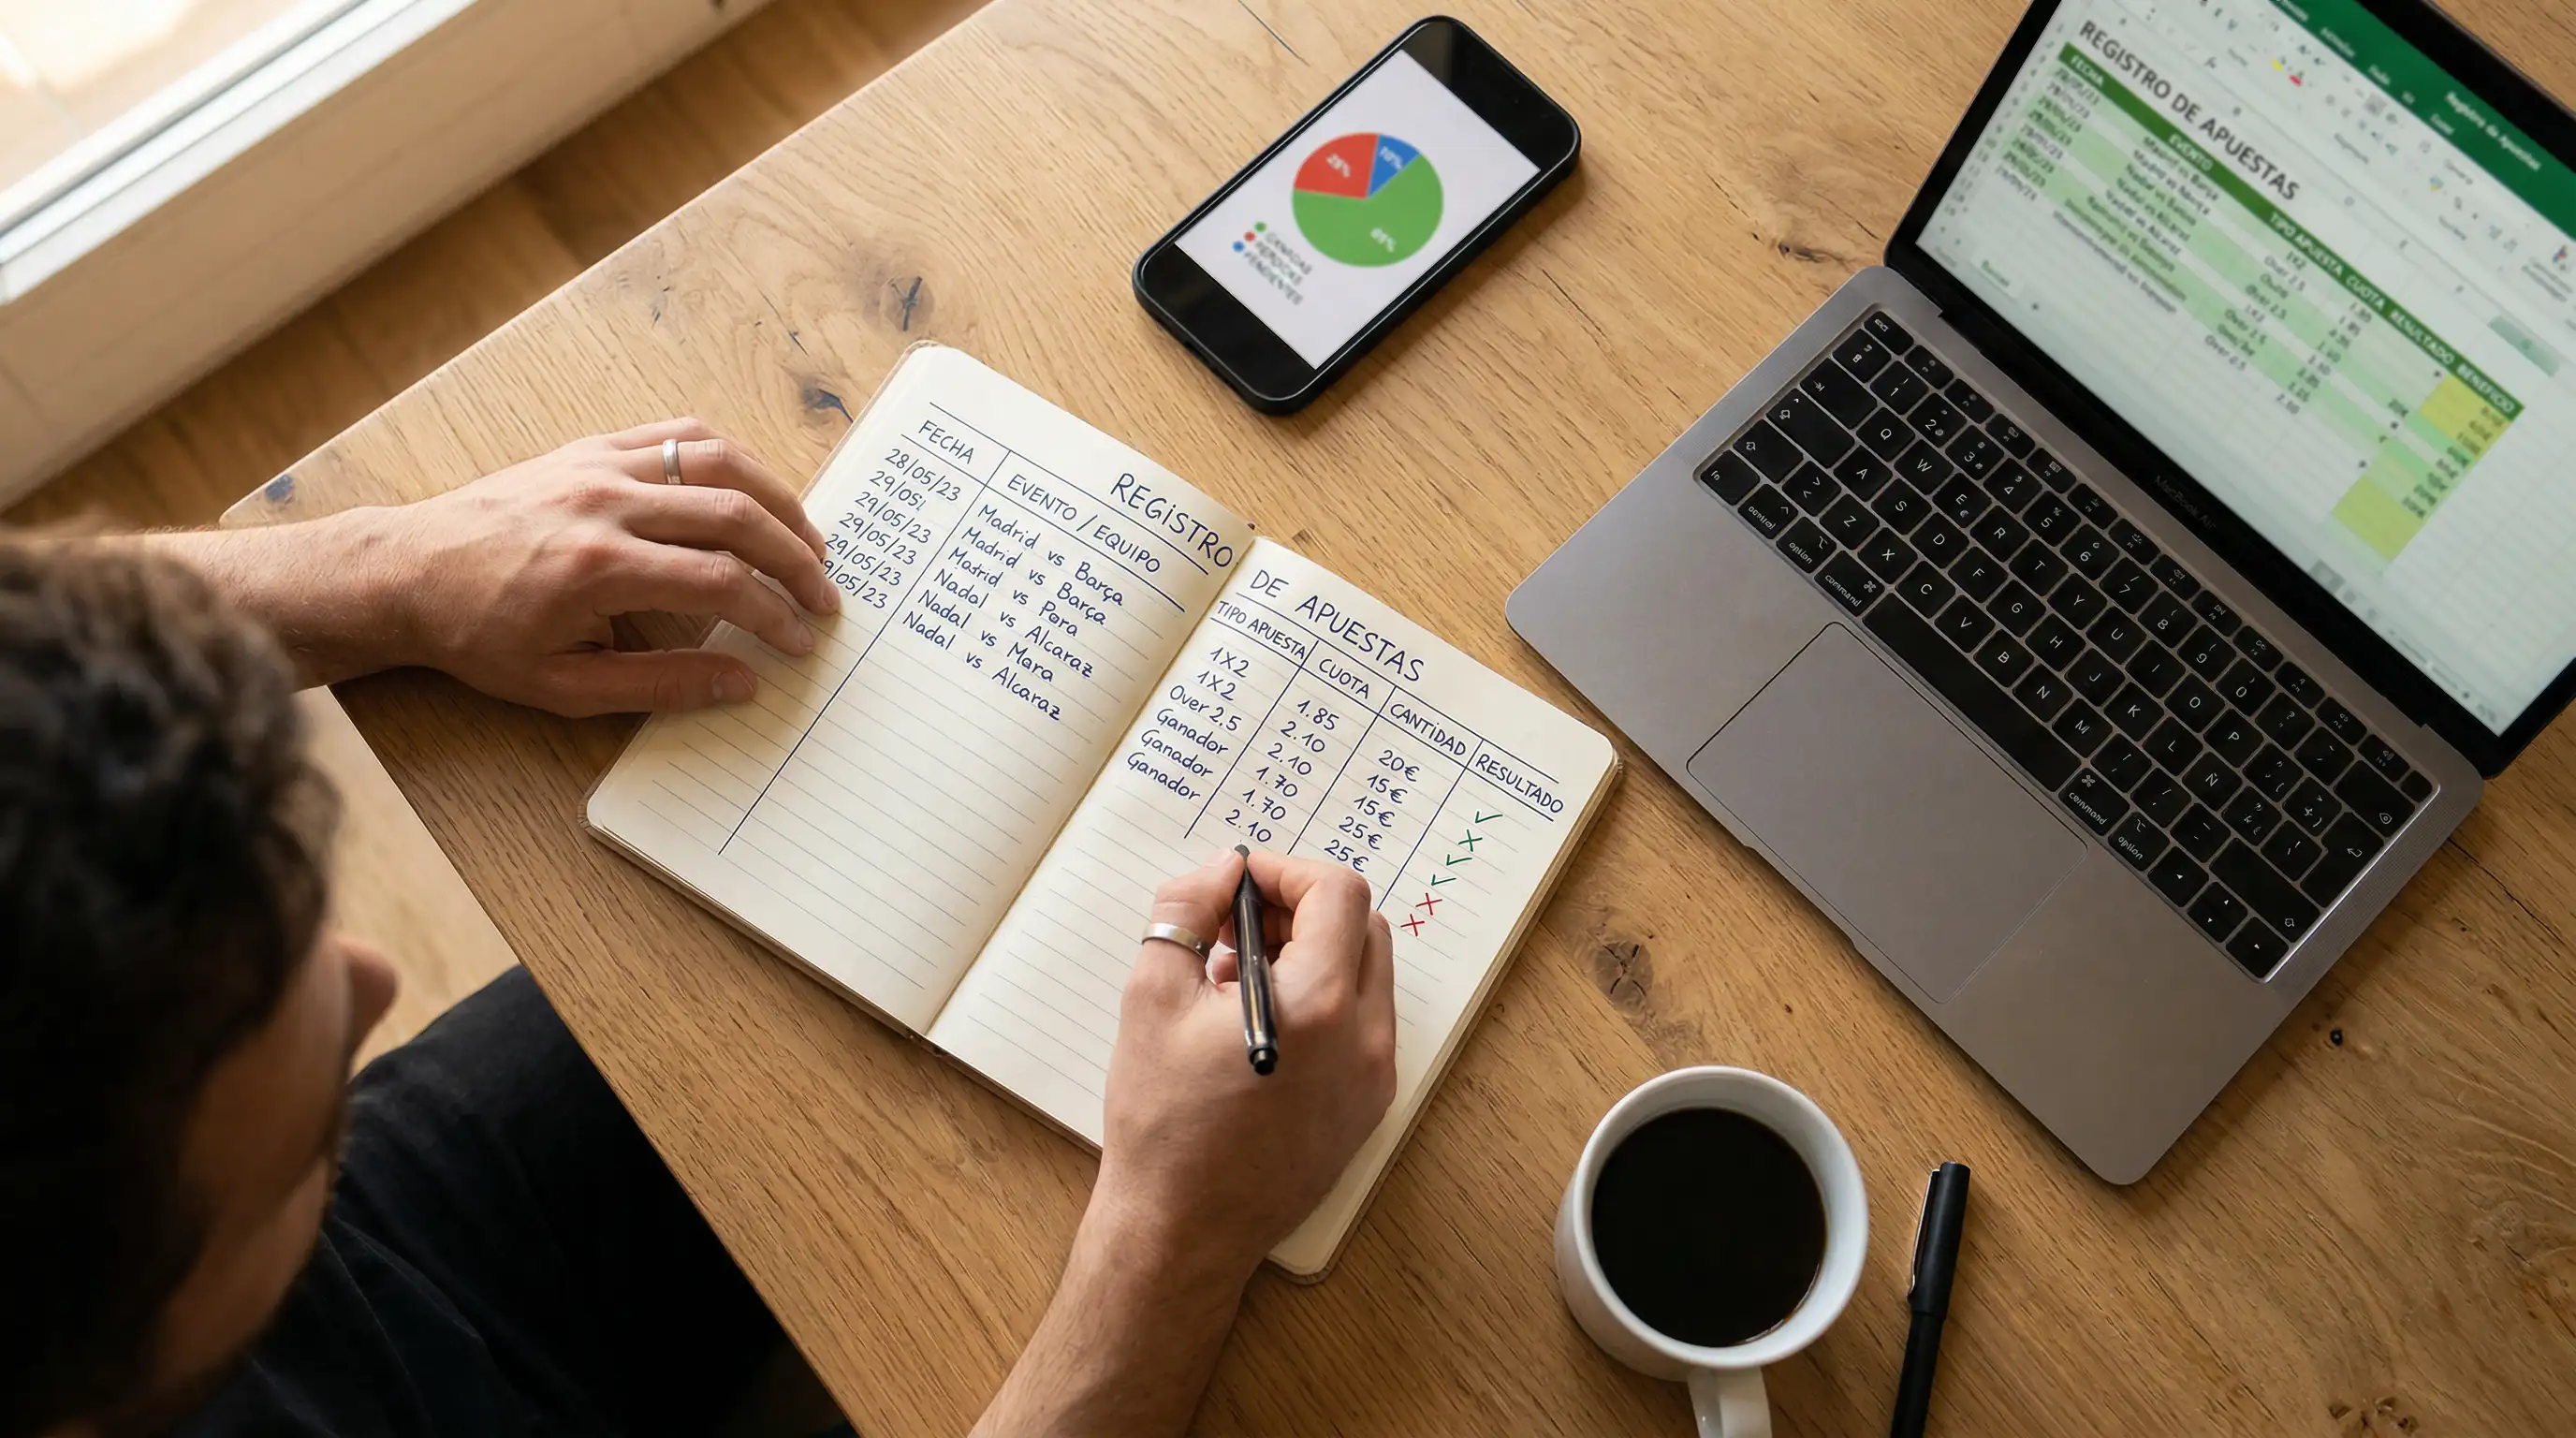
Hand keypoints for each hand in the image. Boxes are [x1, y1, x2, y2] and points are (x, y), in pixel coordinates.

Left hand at [373, 418, 839, 714]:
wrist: (407, 571)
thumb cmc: (478, 635)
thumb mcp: (563, 686)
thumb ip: (661, 684)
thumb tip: (741, 682)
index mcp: (599, 568)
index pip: (720, 582)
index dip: (773, 613)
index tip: (798, 641)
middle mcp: (606, 504)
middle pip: (735, 515)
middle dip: (794, 558)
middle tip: (824, 595)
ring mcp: (600, 466)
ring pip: (718, 461)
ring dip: (776, 499)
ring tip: (807, 540)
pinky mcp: (592, 448)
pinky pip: (680, 435)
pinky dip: (730, 459)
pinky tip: (754, 491)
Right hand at [1096, 849, 1397, 1282]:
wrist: (1182, 1230)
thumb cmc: (1162, 1120)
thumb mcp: (1151, 996)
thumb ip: (1187, 911)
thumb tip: (1221, 869)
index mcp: (1318, 1005)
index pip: (1337, 892)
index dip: (1285, 871)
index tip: (1238, 884)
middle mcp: (1366, 1039)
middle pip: (1362, 926)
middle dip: (1300, 907)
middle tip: (1233, 925)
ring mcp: (1376, 1077)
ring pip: (1366, 974)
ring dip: (1311, 951)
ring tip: (1233, 977)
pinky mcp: (1368, 1107)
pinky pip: (1362, 1024)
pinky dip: (1321, 999)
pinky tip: (1257, 1025)